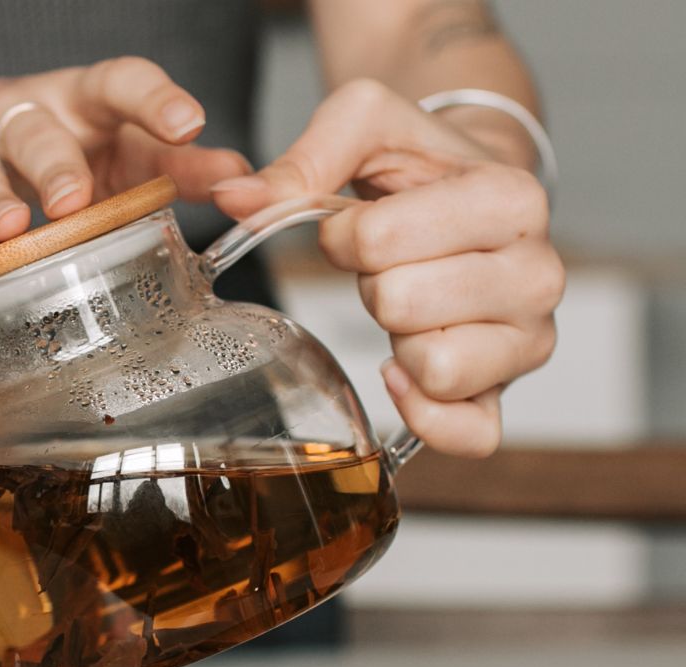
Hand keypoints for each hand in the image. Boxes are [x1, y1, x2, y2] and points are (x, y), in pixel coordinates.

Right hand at [0, 58, 251, 283]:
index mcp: (77, 101)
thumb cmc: (50, 149)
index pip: (119, 82)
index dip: (155, 99)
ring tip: (1, 229)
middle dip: (56, 165)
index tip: (190, 123)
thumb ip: (173, 167)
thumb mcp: (115, 151)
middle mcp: (17, 118)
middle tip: (75, 200)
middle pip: (35, 132)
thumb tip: (246, 182)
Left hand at [211, 79, 562, 457]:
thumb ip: (303, 159)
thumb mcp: (367, 126)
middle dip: (372, 283)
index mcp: (512, 199)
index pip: (380, 240)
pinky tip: (403, 371)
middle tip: (396, 263)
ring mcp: (526, 340)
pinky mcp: (505, 391)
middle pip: (399, 304)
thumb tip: (235, 199)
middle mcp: (538, 274)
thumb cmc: (419, 163)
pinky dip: (424, 412)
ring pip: (433, 367)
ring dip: (397, 338)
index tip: (366, 221)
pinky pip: (470, 433)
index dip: (347, 234)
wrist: (472, 190)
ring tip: (412, 303)